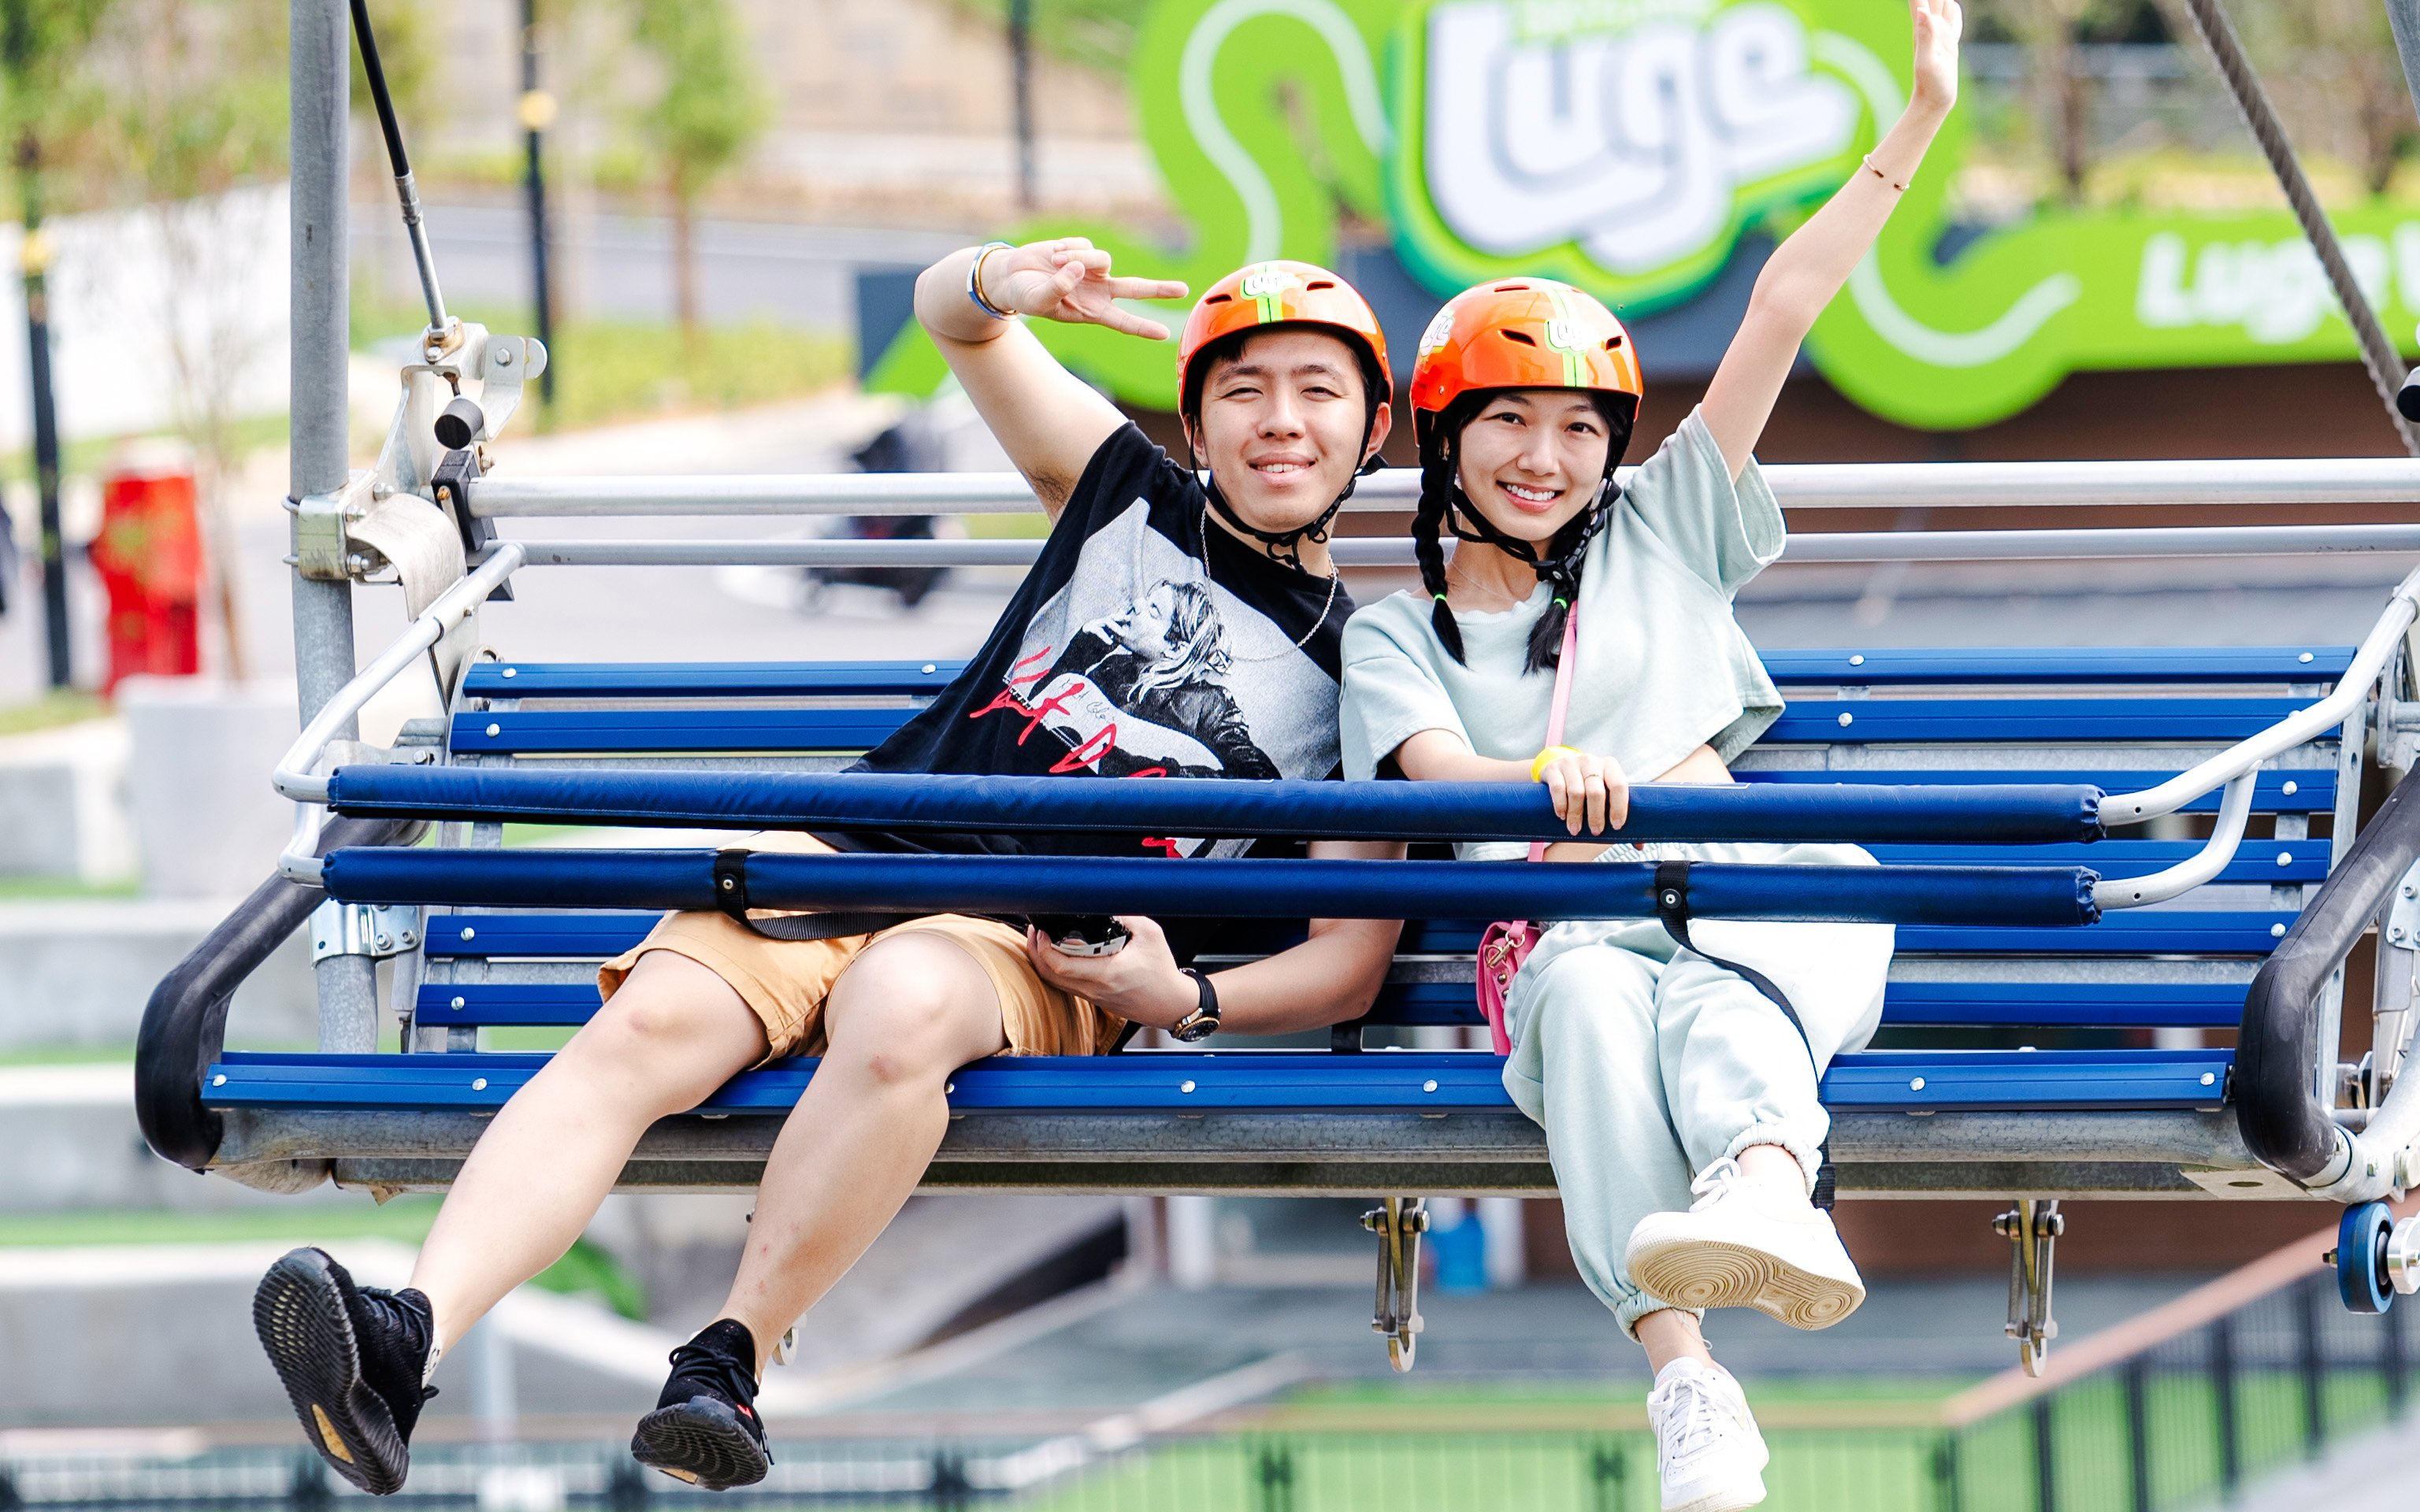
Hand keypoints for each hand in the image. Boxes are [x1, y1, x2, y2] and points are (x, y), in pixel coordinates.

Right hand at [984, 238, 1188, 339]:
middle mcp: (1097, 291)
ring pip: (1102, 259)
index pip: (1122, 321)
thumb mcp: (1037, 300)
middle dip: (1159, 289)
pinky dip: (1066, 248)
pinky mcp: (1083, 249)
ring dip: (1078, 258)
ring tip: (1054, 263)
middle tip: (1184, 290)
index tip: (1164, 334)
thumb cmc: (1024, 296)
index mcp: (1090, 311)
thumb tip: (1079, 267)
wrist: (1010, 276)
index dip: (1143, 327)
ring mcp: (1092, 270)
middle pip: (1135, 289)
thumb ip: (1057, 287)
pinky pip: (1083, 244)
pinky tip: (1052, 256)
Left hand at [1023, 914, 1195, 1027]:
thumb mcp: (1151, 934)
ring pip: (1056, 983)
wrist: (1171, 1003)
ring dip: (1043, 963)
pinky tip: (1057, 956)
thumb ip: (1127, 916)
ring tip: (1040, 942)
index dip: (1044, 949)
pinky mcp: (1096, 999)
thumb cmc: (1162, 972)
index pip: (1062, 966)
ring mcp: (1093, 997)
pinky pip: (1067, 987)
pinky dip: (1055, 972)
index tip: (1041, 931)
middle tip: (1034, 932)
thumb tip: (1106, 903)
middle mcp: (1095, 989)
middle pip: (1050, 976)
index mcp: (1107, 974)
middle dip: (1036, 953)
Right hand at [1539, 749, 1628, 834]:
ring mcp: (1571, 763)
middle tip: (1595, 831)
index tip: (1617, 826)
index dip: (1619, 807)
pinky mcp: (1554, 769)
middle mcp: (1591, 762)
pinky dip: (1561, 805)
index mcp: (1610, 766)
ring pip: (1576, 792)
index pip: (1619, 785)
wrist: (1561, 766)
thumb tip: (1639, 846)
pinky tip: (1562, 816)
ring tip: (1575, 829)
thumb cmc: (1589, 785)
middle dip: (1596, 815)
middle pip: (1596, 791)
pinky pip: (1558, 788)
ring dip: (1576, 815)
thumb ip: (1620, 815)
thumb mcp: (1606, 792)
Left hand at [1908, 0, 1960, 118]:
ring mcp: (1940, 31)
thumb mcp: (1928, 61)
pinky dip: (1951, 4)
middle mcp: (1931, 24)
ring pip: (1942, 1)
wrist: (1934, 101)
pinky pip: (1952, 14)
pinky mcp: (1948, 39)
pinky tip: (1949, 3)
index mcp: (1925, 25)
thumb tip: (1923, 12)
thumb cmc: (1931, 85)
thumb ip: (1925, 36)